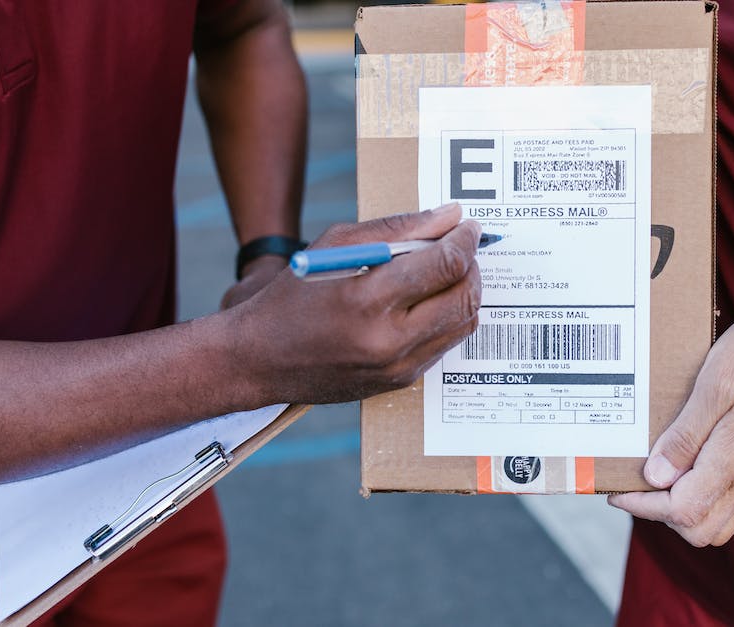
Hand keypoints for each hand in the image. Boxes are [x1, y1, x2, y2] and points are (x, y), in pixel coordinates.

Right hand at [223, 202, 481, 404]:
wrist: (260, 359)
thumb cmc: (294, 294)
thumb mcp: (336, 245)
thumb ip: (398, 228)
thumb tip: (449, 216)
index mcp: (367, 298)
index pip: (444, 265)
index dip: (465, 240)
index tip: (468, 226)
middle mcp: (387, 339)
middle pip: (463, 296)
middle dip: (473, 265)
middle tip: (465, 246)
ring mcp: (397, 366)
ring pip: (463, 324)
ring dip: (468, 291)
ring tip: (452, 270)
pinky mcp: (400, 381)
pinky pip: (446, 345)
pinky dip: (450, 317)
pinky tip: (434, 299)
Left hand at [608, 309, 733, 545]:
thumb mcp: (715, 382)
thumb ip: (686, 434)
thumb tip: (656, 476)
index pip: (684, 510)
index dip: (645, 506)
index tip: (620, 488)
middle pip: (701, 530)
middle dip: (661, 514)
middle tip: (637, 483)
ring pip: (717, 524)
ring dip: (681, 511)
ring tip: (657, 477)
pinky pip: (729, 504)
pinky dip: (700, 499)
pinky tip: (684, 468)